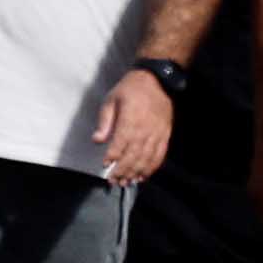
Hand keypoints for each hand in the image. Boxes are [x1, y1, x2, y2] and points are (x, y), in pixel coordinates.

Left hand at [95, 69, 173, 184]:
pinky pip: (159, 156)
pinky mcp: (165, 136)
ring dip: (135, 173)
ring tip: (126, 182)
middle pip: (132, 156)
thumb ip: (104, 121)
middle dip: (122, 171)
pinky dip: (151, 169)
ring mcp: (156, 134)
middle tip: (113, 182)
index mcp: (129, 120)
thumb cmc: (130, 89)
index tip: (105, 166)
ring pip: (146, 159)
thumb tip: (97, 140)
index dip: (112, 158)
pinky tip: (143, 176)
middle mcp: (144, 130)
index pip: (119, 145)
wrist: (157, 80)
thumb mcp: (112, 99)